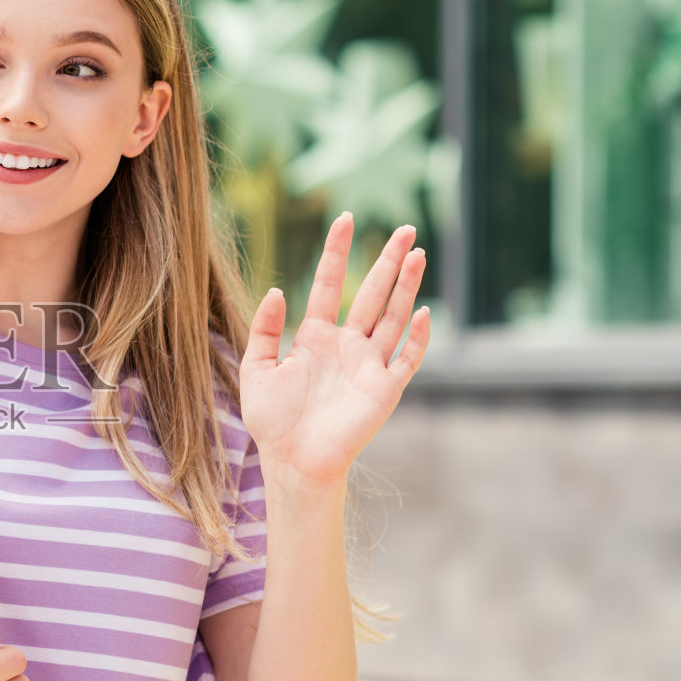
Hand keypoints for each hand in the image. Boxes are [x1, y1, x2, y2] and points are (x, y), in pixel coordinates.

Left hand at [239, 212, 430, 487]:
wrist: (292, 461)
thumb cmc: (273, 420)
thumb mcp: (256, 368)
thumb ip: (264, 329)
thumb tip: (277, 289)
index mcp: (315, 336)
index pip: (330, 284)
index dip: (336, 253)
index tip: (344, 219)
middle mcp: (347, 345)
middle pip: (373, 293)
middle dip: (387, 261)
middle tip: (404, 228)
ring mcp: (369, 365)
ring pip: (394, 316)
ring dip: (407, 286)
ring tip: (417, 253)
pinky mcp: (385, 389)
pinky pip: (407, 358)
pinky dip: (418, 336)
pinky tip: (424, 311)